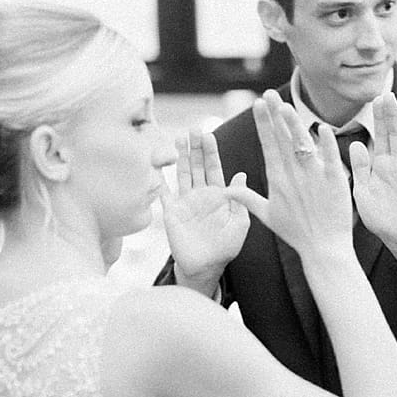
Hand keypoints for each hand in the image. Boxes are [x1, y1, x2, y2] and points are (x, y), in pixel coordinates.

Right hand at [162, 128, 247, 284]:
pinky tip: (155, 166)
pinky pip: (163, 194)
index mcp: (218, 195)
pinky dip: (159, 181)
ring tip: (179, 137)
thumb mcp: (239, 223)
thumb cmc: (226, 247)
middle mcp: (200, 195)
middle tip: (193, 128)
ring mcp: (185, 202)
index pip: (214, 168)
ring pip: (182, 174)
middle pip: (197, 166)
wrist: (206, 267)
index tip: (209, 134)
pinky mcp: (171, 213)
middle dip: (195, 148)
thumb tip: (241, 174)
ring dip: (180, 156)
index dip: (211, 152)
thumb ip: (240, 199)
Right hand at [224, 93, 352, 258]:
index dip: (263, 124)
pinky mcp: (335, 181)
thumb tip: (225, 190)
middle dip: (274, 116)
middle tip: (267, 95)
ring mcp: (314, 177)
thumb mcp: (267, 215)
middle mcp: (293, 176)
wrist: (323, 248)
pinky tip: (322, 128)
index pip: (269, 145)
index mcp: (278, 180)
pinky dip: (327, 143)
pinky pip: (331, 158)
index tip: (257, 105)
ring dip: (294, 124)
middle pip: (282, 139)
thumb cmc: (295, 233)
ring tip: (285, 105)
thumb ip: (248, 199)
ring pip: (303, 145)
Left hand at [350, 96, 396, 252]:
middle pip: (393, 134)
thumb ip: (360, 169)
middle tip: (388, 94)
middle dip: (391, 115)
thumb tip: (356, 144)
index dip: (377, 118)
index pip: (378, 136)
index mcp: (378, 165)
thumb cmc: (378, 216)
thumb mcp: (362, 192)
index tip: (375, 98)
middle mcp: (395, 164)